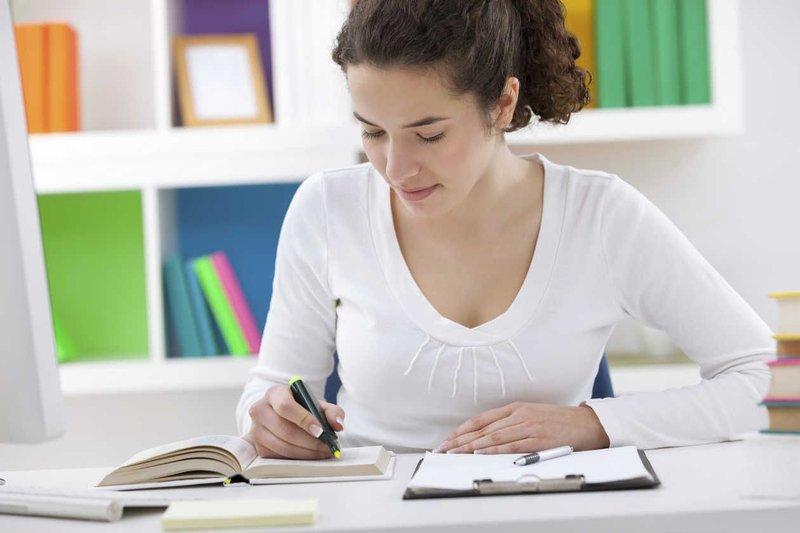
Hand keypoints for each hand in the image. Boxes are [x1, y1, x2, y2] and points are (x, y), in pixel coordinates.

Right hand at [245, 385, 344, 459]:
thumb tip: (337, 425)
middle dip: (310, 442)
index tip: (321, 430)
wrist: (280, 415)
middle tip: (328, 446)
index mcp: (275, 394)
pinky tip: (311, 456)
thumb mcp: (316, 404)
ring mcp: (256, 430)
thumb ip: (331, 411)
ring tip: (323, 452)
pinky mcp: (258, 447)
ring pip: (283, 447)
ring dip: (307, 453)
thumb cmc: (301, 408)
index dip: (304, 419)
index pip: (286, 407)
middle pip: (285, 430)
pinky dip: (298, 459)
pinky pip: (279, 457)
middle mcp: (260, 410)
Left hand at [435, 401, 609, 453]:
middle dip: (460, 441)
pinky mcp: (538, 439)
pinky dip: (495, 450)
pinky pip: (512, 445)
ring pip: (494, 437)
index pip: (481, 419)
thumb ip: (510, 423)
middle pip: (483, 429)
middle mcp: (519, 415)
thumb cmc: (558, 421)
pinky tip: (482, 454)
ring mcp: (528, 426)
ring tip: (455, 454)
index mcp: (516, 408)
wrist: (587, 423)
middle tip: (443, 450)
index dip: (462, 430)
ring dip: (472, 447)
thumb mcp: (532, 415)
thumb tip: (486, 437)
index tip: (447, 440)